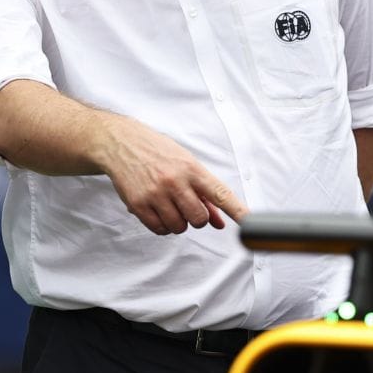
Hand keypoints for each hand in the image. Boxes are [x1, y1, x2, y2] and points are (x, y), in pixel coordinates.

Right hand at [96, 115, 247, 235]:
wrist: (121, 143)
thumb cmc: (158, 152)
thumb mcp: (185, 164)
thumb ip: (204, 194)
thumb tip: (220, 223)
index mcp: (192, 169)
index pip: (220, 194)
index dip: (238, 211)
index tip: (251, 223)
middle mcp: (175, 181)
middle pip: (199, 219)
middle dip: (196, 218)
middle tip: (185, 205)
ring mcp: (155, 194)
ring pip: (179, 227)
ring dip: (177, 223)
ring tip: (168, 205)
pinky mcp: (138, 204)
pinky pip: (159, 229)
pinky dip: (162, 226)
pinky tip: (158, 211)